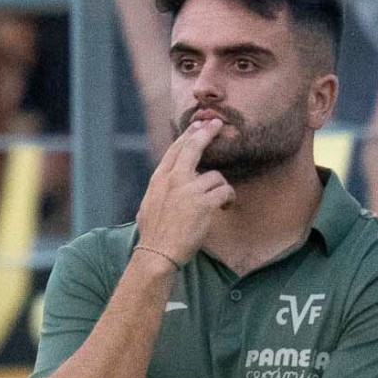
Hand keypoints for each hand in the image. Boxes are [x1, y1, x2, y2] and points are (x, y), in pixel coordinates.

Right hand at [134, 117, 232, 267]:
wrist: (157, 253)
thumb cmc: (153, 234)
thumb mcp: (148, 204)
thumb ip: (160, 190)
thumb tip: (166, 185)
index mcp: (159, 179)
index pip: (175, 150)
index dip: (189, 135)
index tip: (199, 125)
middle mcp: (173, 180)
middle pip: (193, 147)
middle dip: (207, 132)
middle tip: (218, 124)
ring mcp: (189, 190)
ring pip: (215, 176)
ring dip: (221, 188)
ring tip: (221, 201)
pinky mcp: (204, 204)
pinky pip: (225, 192)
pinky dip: (229, 199)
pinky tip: (226, 207)